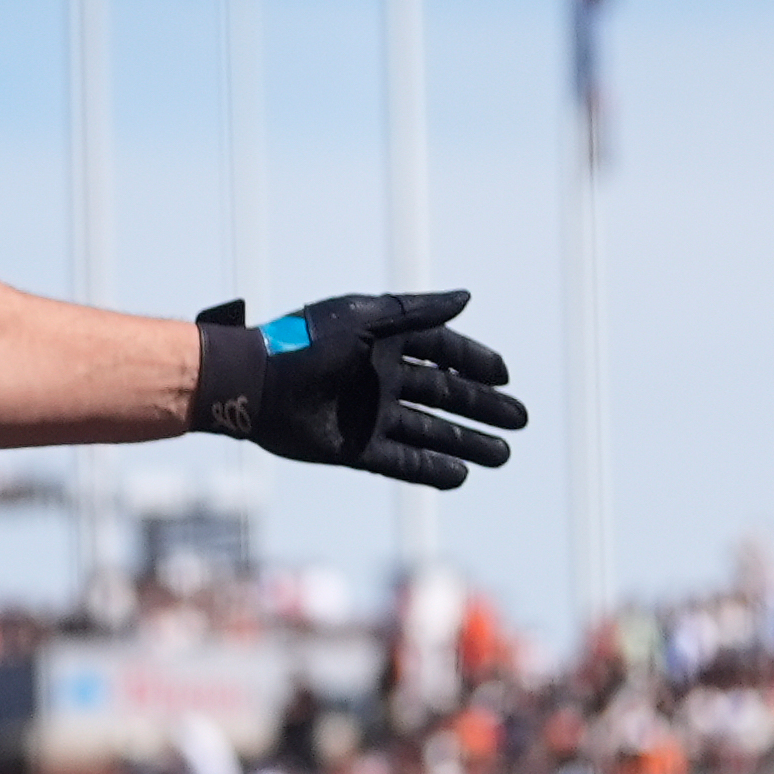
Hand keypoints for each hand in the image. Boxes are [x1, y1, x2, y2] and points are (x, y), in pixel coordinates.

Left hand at [196, 291, 526, 488]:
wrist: (255, 384)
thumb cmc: (308, 343)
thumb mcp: (368, 319)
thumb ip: (418, 311)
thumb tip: (468, 298)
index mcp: (385, 342)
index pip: (443, 352)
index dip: (475, 363)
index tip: (505, 377)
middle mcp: (381, 378)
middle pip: (444, 395)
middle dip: (482, 408)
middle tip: (519, 421)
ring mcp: (369, 415)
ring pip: (430, 431)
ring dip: (466, 442)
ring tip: (503, 456)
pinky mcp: (353, 448)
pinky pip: (401, 460)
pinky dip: (430, 467)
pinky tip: (461, 476)